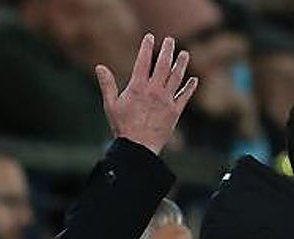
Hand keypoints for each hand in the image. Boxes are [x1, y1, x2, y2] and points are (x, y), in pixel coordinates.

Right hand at [96, 33, 198, 154]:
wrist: (138, 148)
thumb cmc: (123, 128)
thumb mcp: (111, 105)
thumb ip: (107, 84)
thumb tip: (99, 67)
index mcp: (138, 87)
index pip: (143, 61)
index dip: (147, 47)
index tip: (150, 37)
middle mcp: (154, 91)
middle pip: (163, 65)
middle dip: (167, 51)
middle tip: (171, 41)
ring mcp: (166, 101)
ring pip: (176, 78)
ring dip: (181, 64)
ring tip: (185, 54)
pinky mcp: (175, 112)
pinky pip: (184, 96)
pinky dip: (190, 87)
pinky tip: (194, 79)